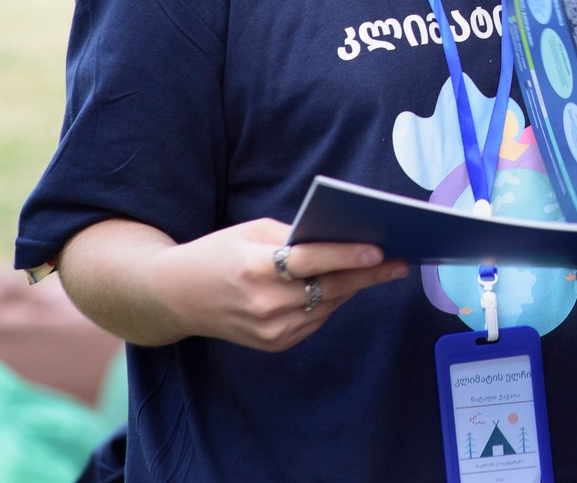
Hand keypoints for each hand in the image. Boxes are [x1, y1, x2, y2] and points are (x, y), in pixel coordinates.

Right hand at [149, 217, 406, 352]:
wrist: (178, 297)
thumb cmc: (217, 253)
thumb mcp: (250, 232)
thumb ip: (293, 236)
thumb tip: (338, 236)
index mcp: (255, 268)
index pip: (309, 262)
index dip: (345, 256)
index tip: (379, 249)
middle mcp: (264, 304)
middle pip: (327, 288)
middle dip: (366, 274)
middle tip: (399, 261)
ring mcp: (270, 330)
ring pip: (326, 306)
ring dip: (354, 287)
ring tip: (382, 269)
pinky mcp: (275, 344)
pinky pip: (315, 320)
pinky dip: (331, 302)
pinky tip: (347, 285)